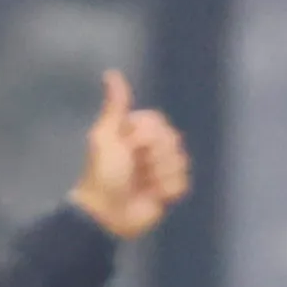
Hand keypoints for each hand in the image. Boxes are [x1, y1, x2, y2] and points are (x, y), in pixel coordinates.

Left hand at [68, 71, 192, 238]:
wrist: (107, 213)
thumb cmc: (103, 174)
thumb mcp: (106, 136)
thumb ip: (115, 106)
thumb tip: (111, 73)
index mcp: (136, 131)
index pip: (160, 122)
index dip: (148, 136)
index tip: (129, 148)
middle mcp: (151, 147)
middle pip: (173, 140)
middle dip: (154, 156)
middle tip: (135, 169)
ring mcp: (161, 169)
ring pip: (181, 162)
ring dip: (160, 175)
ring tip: (142, 185)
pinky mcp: (169, 190)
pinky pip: (183, 183)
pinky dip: (168, 190)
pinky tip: (153, 196)